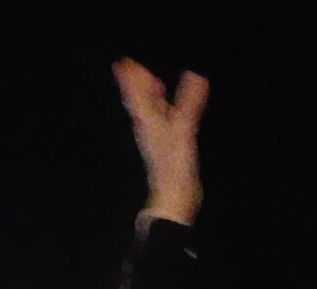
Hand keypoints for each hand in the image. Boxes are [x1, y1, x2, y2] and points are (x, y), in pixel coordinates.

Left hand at [113, 60, 207, 226]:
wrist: (174, 199)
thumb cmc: (173, 167)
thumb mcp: (182, 131)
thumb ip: (189, 103)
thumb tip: (196, 75)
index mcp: (147, 121)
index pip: (135, 94)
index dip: (129, 78)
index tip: (120, 61)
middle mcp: (147, 126)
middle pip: (138, 99)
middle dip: (135, 82)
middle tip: (129, 63)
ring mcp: (155, 135)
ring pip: (147, 109)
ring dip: (146, 93)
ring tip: (146, 78)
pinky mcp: (165, 144)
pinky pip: (159, 118)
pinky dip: (160, 106)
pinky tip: (165, 104)